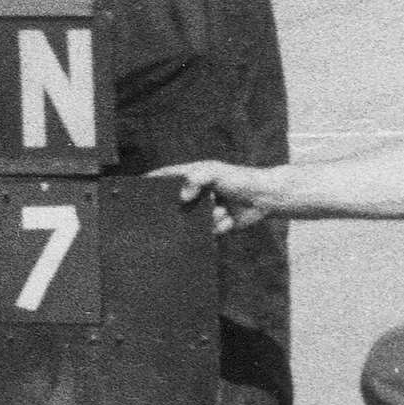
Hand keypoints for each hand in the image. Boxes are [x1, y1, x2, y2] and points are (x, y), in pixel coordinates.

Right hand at [157, 160, 283, 233]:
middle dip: (171, 207)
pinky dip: (217, 226)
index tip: (138, 185)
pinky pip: (207, 231)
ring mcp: (206, 210)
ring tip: (217, 209)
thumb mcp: (215, 173)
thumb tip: (181, 198)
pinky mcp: (216, 225)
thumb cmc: (240, 179)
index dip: (154, 180)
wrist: (266, 198)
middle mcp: (198, 193)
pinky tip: (228, 218)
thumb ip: (195, 180)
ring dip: (203, 217)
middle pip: (176, 201)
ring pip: (191, 220)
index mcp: (195, 176)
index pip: (169, 176)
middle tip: (158, 215)